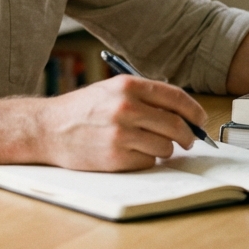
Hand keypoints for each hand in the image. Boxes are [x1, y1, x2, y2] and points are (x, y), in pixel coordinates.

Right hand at [35, 75, 204, 170]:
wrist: (48, 128)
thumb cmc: (82, 110)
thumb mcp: (112, 90)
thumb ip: (145, 97)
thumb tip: (183, 114)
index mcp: (128, 86)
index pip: (176, 98)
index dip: (194, 112)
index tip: (200, 121)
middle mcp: (126, 107)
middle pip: (176, 125)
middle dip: (187, 136)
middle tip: (188, 140)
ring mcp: (121, 133)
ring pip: (165, 147)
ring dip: (163, 149)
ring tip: (146, 145)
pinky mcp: (116, 157)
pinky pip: (148, 162)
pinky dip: (144, 160)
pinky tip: (128, 153)